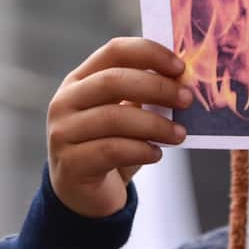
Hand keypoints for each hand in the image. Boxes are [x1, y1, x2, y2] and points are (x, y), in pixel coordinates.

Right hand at [47, 37, 191, 217]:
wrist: (83, 197)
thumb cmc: (111, 147)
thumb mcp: (125, 115)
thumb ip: (144, 96)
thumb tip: (184, 82)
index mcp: (81, 79)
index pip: (115, 51)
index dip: (149, 53)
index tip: (180, 67)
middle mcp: (66, 101)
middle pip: (113, 81)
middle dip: (156, 88)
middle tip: (186, 100)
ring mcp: (63, 132)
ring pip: (114, 118)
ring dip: (155, 124)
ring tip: (179, 134)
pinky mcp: (69, 164)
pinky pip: (111, 150)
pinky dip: (141, 150)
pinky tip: (157, 154)